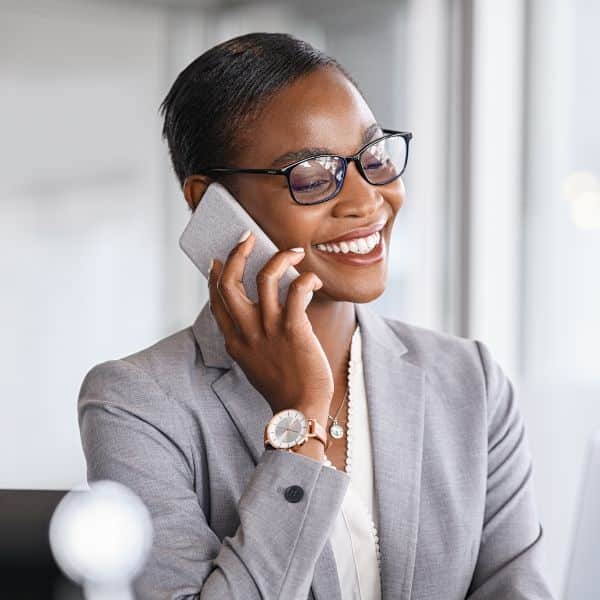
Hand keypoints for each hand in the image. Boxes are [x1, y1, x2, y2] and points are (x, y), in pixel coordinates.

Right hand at [208, 231, 333, 420]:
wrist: (299, 410)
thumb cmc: (282, 387)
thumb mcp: (254, 363)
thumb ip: (250, 339)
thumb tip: (258, 316)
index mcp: (235, 341)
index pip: (217, 301)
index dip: (215, 277)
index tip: (219, 261)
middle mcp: (247, 332)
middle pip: (230, 283)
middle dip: (237, 254)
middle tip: (247, 237)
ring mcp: (269, 329)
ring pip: (264, 278)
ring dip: (278, 257)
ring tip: (292, 251)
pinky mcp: (293, 329)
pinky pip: (296, 291)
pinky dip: (306, 279)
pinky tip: (314, 281)